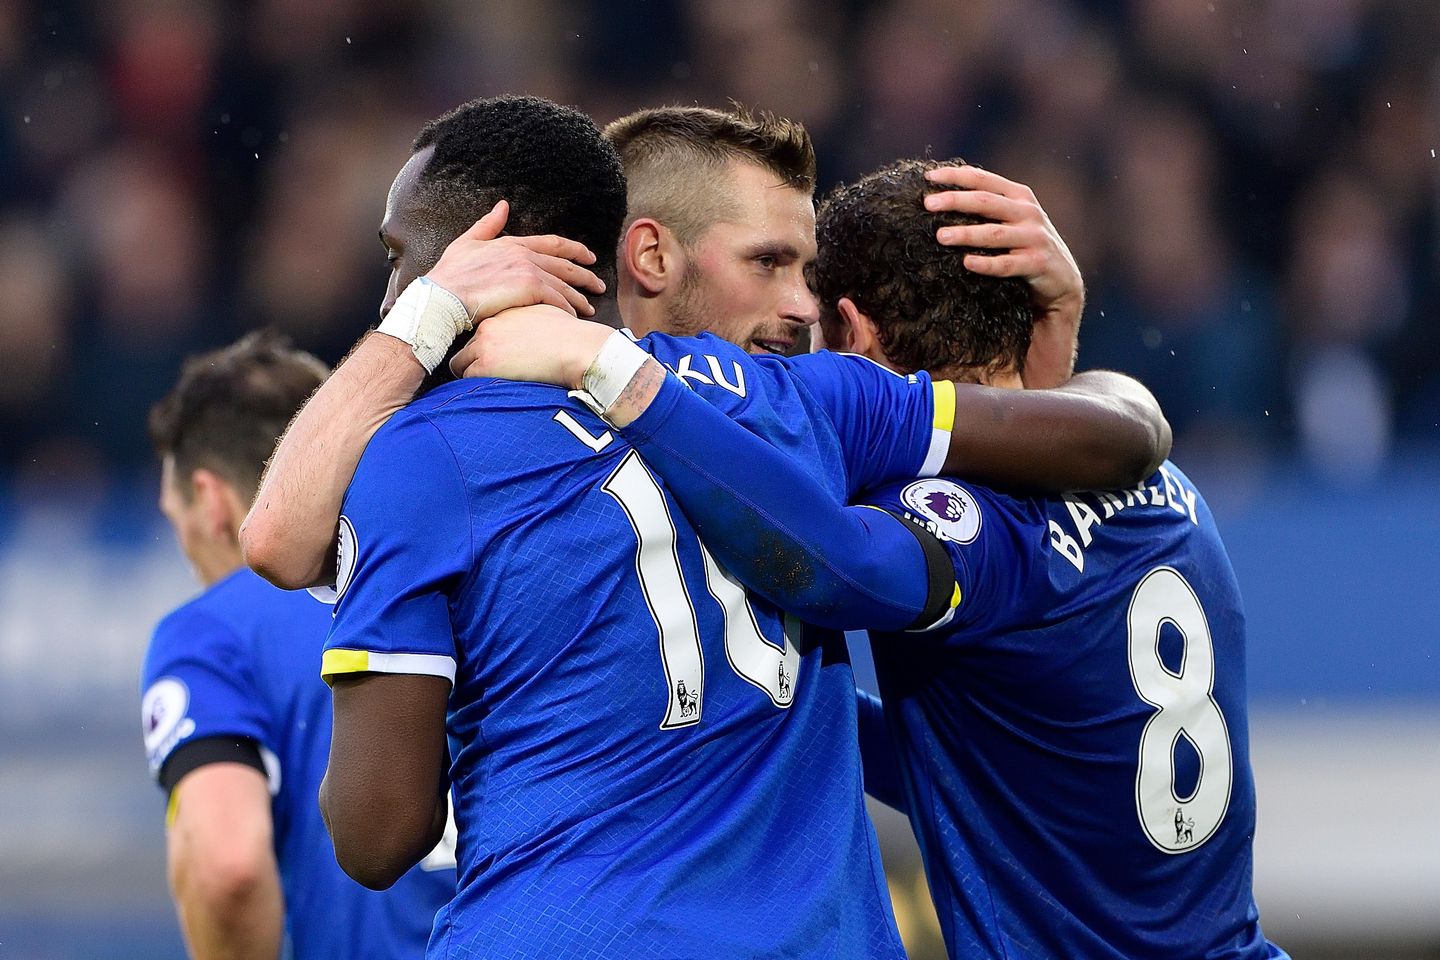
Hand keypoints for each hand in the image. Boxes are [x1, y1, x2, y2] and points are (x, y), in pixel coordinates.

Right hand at [426, 201, 605, 321]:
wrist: (443, 295)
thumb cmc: (449, 274)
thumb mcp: (467, 242)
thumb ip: (488, 224)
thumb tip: (503, 205)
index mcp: (513, 243)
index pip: (553, 244)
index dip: (575, 250)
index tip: (588, 258)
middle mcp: (525, 254)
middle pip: (566, 264)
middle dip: (586, 275)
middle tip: (599, 285)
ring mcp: (529, 270)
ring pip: (564, 284)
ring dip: (579, 297)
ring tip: (589, 308)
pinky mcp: (530, 289)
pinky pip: (558, 301)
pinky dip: (567, 310)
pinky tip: (572, 319)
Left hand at [449, 304, 613, 388]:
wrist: (574, 346)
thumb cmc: (569, 335)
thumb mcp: (544, 315)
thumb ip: (526, 320)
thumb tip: (527, 333)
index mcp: (501, 314)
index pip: (480, 333)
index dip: (485, 348)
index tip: (494, 359)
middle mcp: (488, 326)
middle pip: (466, 348)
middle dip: (474, 362)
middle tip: (486, 375)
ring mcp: (484, 346)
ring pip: (461, 364)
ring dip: (472, 375)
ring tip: (487, 386)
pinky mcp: (486, 365)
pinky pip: (467, 378)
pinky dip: (475, 386)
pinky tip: (490, 389)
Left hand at [924, 166, 1082, 385]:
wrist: (1062, 281)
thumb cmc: (1025, 248)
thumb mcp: (1012, 221)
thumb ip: (988, 207)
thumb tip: (940, 199)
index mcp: (1019, 196)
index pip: (984, 179)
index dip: (956, 176)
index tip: (928, 177)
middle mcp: (1028, 213)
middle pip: (986, 202)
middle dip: (956, 201)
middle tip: (928, 204)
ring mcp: (1035, 237)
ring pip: (994, 233)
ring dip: (966, 234)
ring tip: (941, 236)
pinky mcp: (1038, 263)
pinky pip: (1007, 265)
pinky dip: (986, 264)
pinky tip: (967, 263)